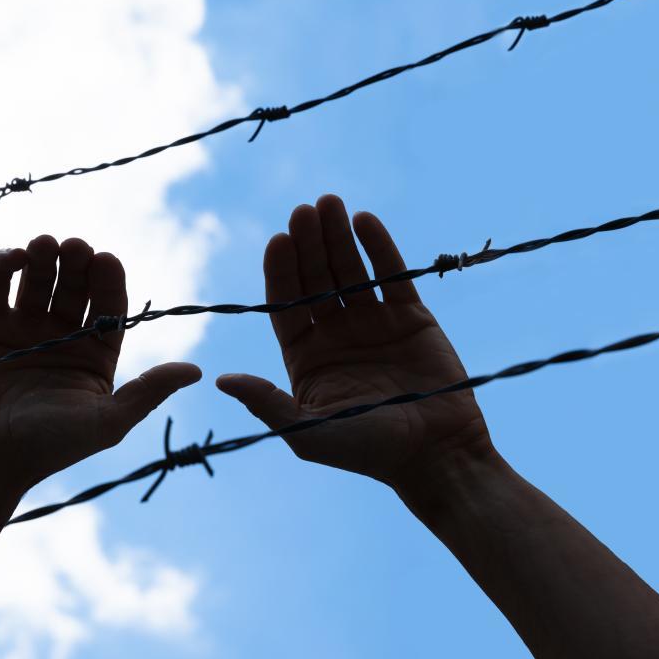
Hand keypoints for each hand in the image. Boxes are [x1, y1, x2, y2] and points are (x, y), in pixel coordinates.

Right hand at [0, 235, 200, 496]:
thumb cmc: (47, 446)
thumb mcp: (107, 422)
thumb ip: (149, 391)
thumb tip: (198, 371)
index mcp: (93, 356)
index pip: (109, 306)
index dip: (109, 280)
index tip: (106, 260)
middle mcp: (60, 337)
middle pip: (74, 286)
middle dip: (77, 263)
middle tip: (76, 247)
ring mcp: (21, 328)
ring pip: (36, 279)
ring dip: (42, 257)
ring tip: (44, 244)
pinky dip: (2, 265)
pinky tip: (14, 257)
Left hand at [216, 195, 495, 493]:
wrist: (437, 456)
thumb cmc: (368, 451)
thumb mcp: (307, 433)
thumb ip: (267, 404)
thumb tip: (221, 380)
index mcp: (305, 356)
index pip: (284, 304)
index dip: (280, 271)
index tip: (277, 241)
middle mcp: (334, 334)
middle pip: (314, 278)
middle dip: (308, 244)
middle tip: (303, 211)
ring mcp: (372, 322)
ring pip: (349, 269)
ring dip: (337, 236)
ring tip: (329, 203)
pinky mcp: (410, 317)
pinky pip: (391, 275)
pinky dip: (379, 247)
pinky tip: (364, 220)